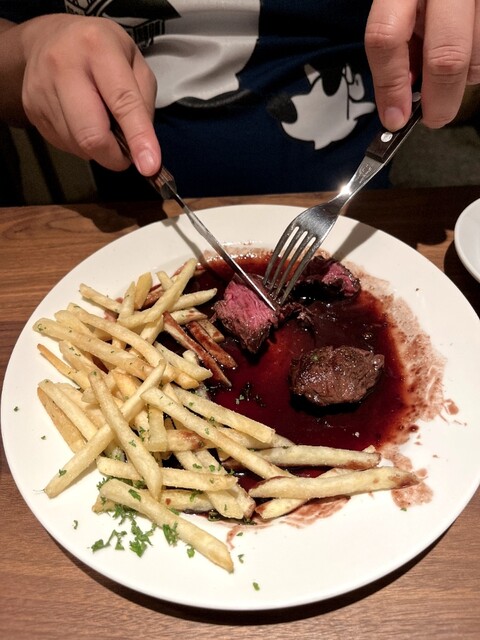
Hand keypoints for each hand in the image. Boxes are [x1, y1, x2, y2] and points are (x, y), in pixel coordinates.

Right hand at [20, 14, 159, 174]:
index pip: (122, 102)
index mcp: (98, 48)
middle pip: (91, 135)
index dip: (138, 138)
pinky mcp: (30, 109)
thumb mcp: (135, 63)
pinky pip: (64, 144)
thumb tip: (143, 149)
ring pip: (78, 145)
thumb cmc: (101, 52)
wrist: (49, 37)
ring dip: (98, 149)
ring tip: (102, 124)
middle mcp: (63, 65)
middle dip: (114, 157)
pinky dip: (81, 144)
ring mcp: (42, 89)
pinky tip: (83, 122)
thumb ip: (143, 103)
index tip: (149, 166)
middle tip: (126, 156)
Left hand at [365, 0, 479, 129]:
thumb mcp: (399, 6)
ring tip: (449, 70)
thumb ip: (397, 46)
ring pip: (477, 60)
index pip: (387, 38)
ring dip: (462, 80)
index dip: (389, 85)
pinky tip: (467, 51)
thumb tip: (401, 99)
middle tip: (433, 117)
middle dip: (438, 101)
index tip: (394, 118)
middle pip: (445, 57)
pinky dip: (475, 66)